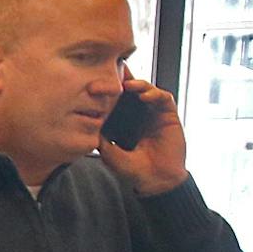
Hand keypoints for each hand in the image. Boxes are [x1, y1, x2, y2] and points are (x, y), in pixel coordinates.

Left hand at [100, 76, 187, 195]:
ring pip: (146, 90)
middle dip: (122, 79)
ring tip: (128, 85)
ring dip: (138, 84)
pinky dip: (155, 94)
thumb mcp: (108, 151)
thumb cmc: (131, 168)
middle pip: (130, 90)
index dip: (106, 91)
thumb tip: (84, 122)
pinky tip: (144, 96)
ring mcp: (153, 113)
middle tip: (113, 71)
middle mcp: (137, 114)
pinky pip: (163, 98)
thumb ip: (99, 136)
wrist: (154, 179)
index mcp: (122, 120)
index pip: (113, 100)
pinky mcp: (168, 115)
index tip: (93, 85)